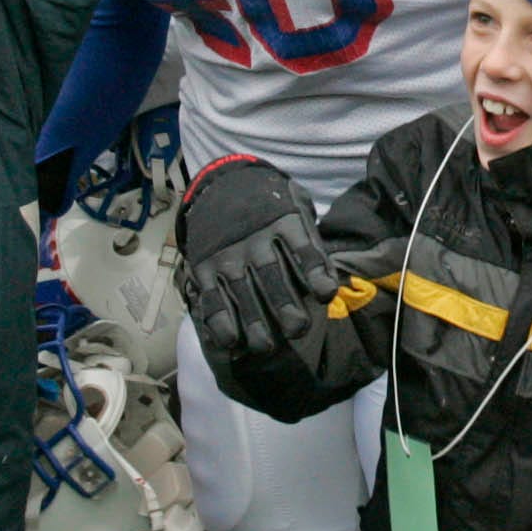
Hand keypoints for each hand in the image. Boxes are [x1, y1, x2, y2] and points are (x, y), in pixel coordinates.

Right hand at [174, 156, 339, 362]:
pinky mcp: (205, 266)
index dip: (315, 273)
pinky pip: (212, 297)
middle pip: (273, 277)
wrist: (222, 184)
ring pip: (241, 293)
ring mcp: (228, 254)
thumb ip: (313, 243)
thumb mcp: (298, 208)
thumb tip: (326, 282)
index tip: (325, 293)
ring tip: (266, 346)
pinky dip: (220, 322)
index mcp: (286, 222)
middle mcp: (256, 239)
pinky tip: (231, 342)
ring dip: (254, 324)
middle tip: (298, 329)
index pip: (304, 249)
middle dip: (286, 307)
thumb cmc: (273, 207)